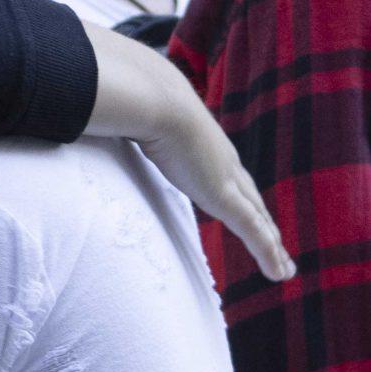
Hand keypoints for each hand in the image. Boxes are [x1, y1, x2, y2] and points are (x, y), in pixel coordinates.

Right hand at [83, 28, 293, 281]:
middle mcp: (221, 161)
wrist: (152, 97)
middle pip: (249, 200)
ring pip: (258, 220)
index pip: (224, 176)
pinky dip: (270, 253)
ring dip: (272, 245)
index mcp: (201, 144)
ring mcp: (227, 178)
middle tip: (276, 246)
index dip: (235, 194)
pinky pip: (254, 231)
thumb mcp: (129, 120)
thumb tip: (87, 118)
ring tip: (284, 269)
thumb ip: (118, 126)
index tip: (240, 206)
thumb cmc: (136, 101)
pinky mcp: (226, 196)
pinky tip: (281, 273)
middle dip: (262, 223)